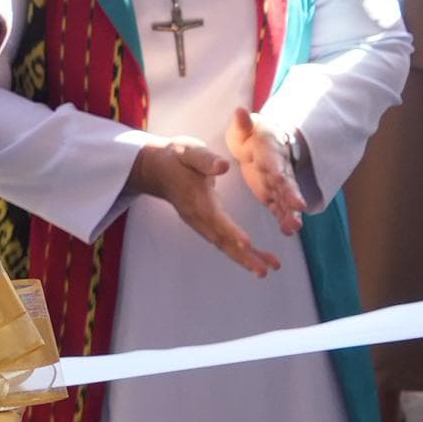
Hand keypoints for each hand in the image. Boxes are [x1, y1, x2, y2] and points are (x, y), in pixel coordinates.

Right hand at [123, 137, 278, 276]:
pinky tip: (254, 260)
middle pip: (220, 240)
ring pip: (222, 245)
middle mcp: (197, 215)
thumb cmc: (176, 158)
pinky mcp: (203, 225)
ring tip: (266, 269)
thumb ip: (205, 159)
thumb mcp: (189, 151)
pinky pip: (221, 243)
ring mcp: (199, 223)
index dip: (230, 231)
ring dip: (243, 259)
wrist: (156, 170)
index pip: (214, 217)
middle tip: (264, 270)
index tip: (246, 243)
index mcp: (196, 197)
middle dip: (242, 256)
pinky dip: (238, 254)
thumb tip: (222, 166)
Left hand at [224, 109, 309, 234]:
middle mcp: (278, 169)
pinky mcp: (274, 194)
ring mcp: (277, 184)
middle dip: (292, 197)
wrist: (265, 141)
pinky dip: (284, 217)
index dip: (280, 173)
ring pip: (286, 199)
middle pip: (287, 184)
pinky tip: (287, 230)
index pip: (275, 163)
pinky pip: (280, 207)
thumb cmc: (252, 133)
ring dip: (290, 212)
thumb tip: (240, 110)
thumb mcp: (245, 126)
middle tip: (298, 209)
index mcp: (269, 152)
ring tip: (293, 227)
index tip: (282, 179)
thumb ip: (242, 123)